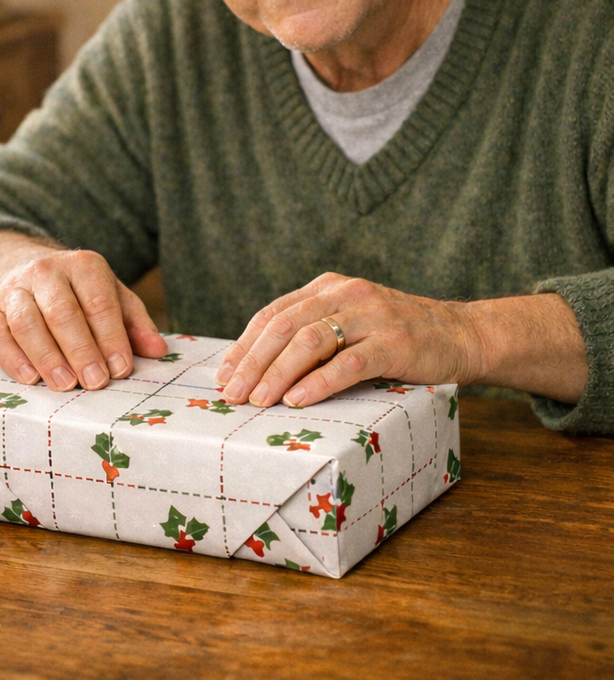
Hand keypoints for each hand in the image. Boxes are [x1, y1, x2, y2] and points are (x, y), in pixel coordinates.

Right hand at [0, 250, 168, 391]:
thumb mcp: (112, 298)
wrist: (26, 276)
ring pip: (27, 323)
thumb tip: (158, 350)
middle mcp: (45, 271)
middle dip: (80, 350)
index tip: (120, 369)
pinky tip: (30, 379)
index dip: (111, 337)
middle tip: (95, 382)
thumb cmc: (79, 295)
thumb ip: (134, 323)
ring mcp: (13, 289)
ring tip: (65, 385)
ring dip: (47, 357)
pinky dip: (12, 359)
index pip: (98, 301)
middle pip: (62, 312)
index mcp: (83, 265)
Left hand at [216, 273, 484, 407]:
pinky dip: (319, 382)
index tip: (223, 375)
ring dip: (278, 373)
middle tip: (232, 394)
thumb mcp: (350, 324)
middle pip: (284, 327)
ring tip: (258, 400)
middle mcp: (346, 294)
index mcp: (327, 287)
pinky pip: (349, 362)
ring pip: (310, 341)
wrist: (464, 335)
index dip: (244, 345)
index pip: (272, 314)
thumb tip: (258, 370)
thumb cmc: (398, 338)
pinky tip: (297, 400)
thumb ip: (313, 334)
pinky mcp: (396, 342)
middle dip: (253, 363)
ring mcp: (372, 316)